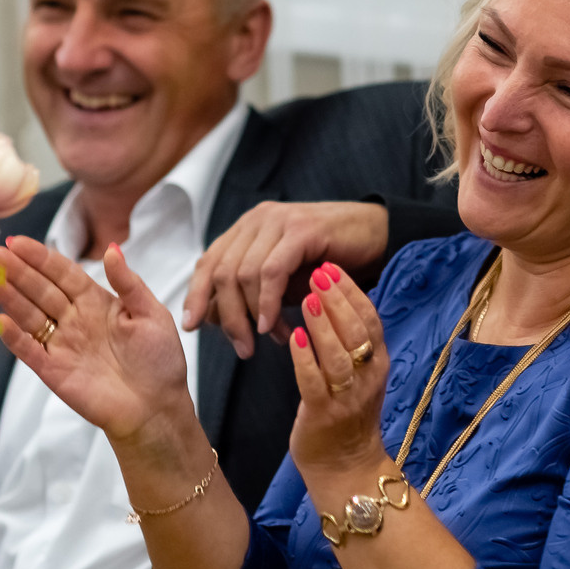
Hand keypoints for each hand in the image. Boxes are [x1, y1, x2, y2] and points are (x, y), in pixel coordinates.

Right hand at [0, 236, 192, 443]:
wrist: (156, 408)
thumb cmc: (160, 361)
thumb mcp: (152, 315)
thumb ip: (128, 283)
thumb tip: (112, 248)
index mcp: (96, 301)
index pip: (62, 272)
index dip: (40, 256)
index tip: (17, 241)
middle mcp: (74, 319)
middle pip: (40, 289)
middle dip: (16, 270)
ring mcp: (62, 344)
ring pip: (29, 315)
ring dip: (10, 296)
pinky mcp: (54, 370)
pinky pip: (28, 350)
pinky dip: (13, 336)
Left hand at [183, 201, 391, 358]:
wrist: (377, 235)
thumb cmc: (330, 263)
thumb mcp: (284, 281)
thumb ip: (252, 295)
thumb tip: (216, 320)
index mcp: (247, 228)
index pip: (209, 262)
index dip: (197, 295)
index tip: (192, 327)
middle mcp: (256, 220)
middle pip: (222, 272)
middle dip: (226, 317)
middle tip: (241, 349)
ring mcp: (277, 221)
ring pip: (243, 275)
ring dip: (249, 315)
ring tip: (261, 342)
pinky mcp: (300, 230)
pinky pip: (271, 272)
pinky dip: (267, 303)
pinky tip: (271, 326)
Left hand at [284, 264, 393, 484]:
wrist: (346, 468)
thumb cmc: (347, 415)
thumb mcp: (359, 373)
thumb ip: (351, 340)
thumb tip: (333, 298)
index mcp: (378, 364)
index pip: (371, 320)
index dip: (353, 292)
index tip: (334, 268)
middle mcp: (368, 379)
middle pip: (358, 332)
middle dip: (338, 299)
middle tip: (318, 272)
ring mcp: (347, 398)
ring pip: (339, 355)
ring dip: (323, 324)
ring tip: (307, 298)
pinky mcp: (324, 415)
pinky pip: (314, 382)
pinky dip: (305, 358)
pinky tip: (294, 337)